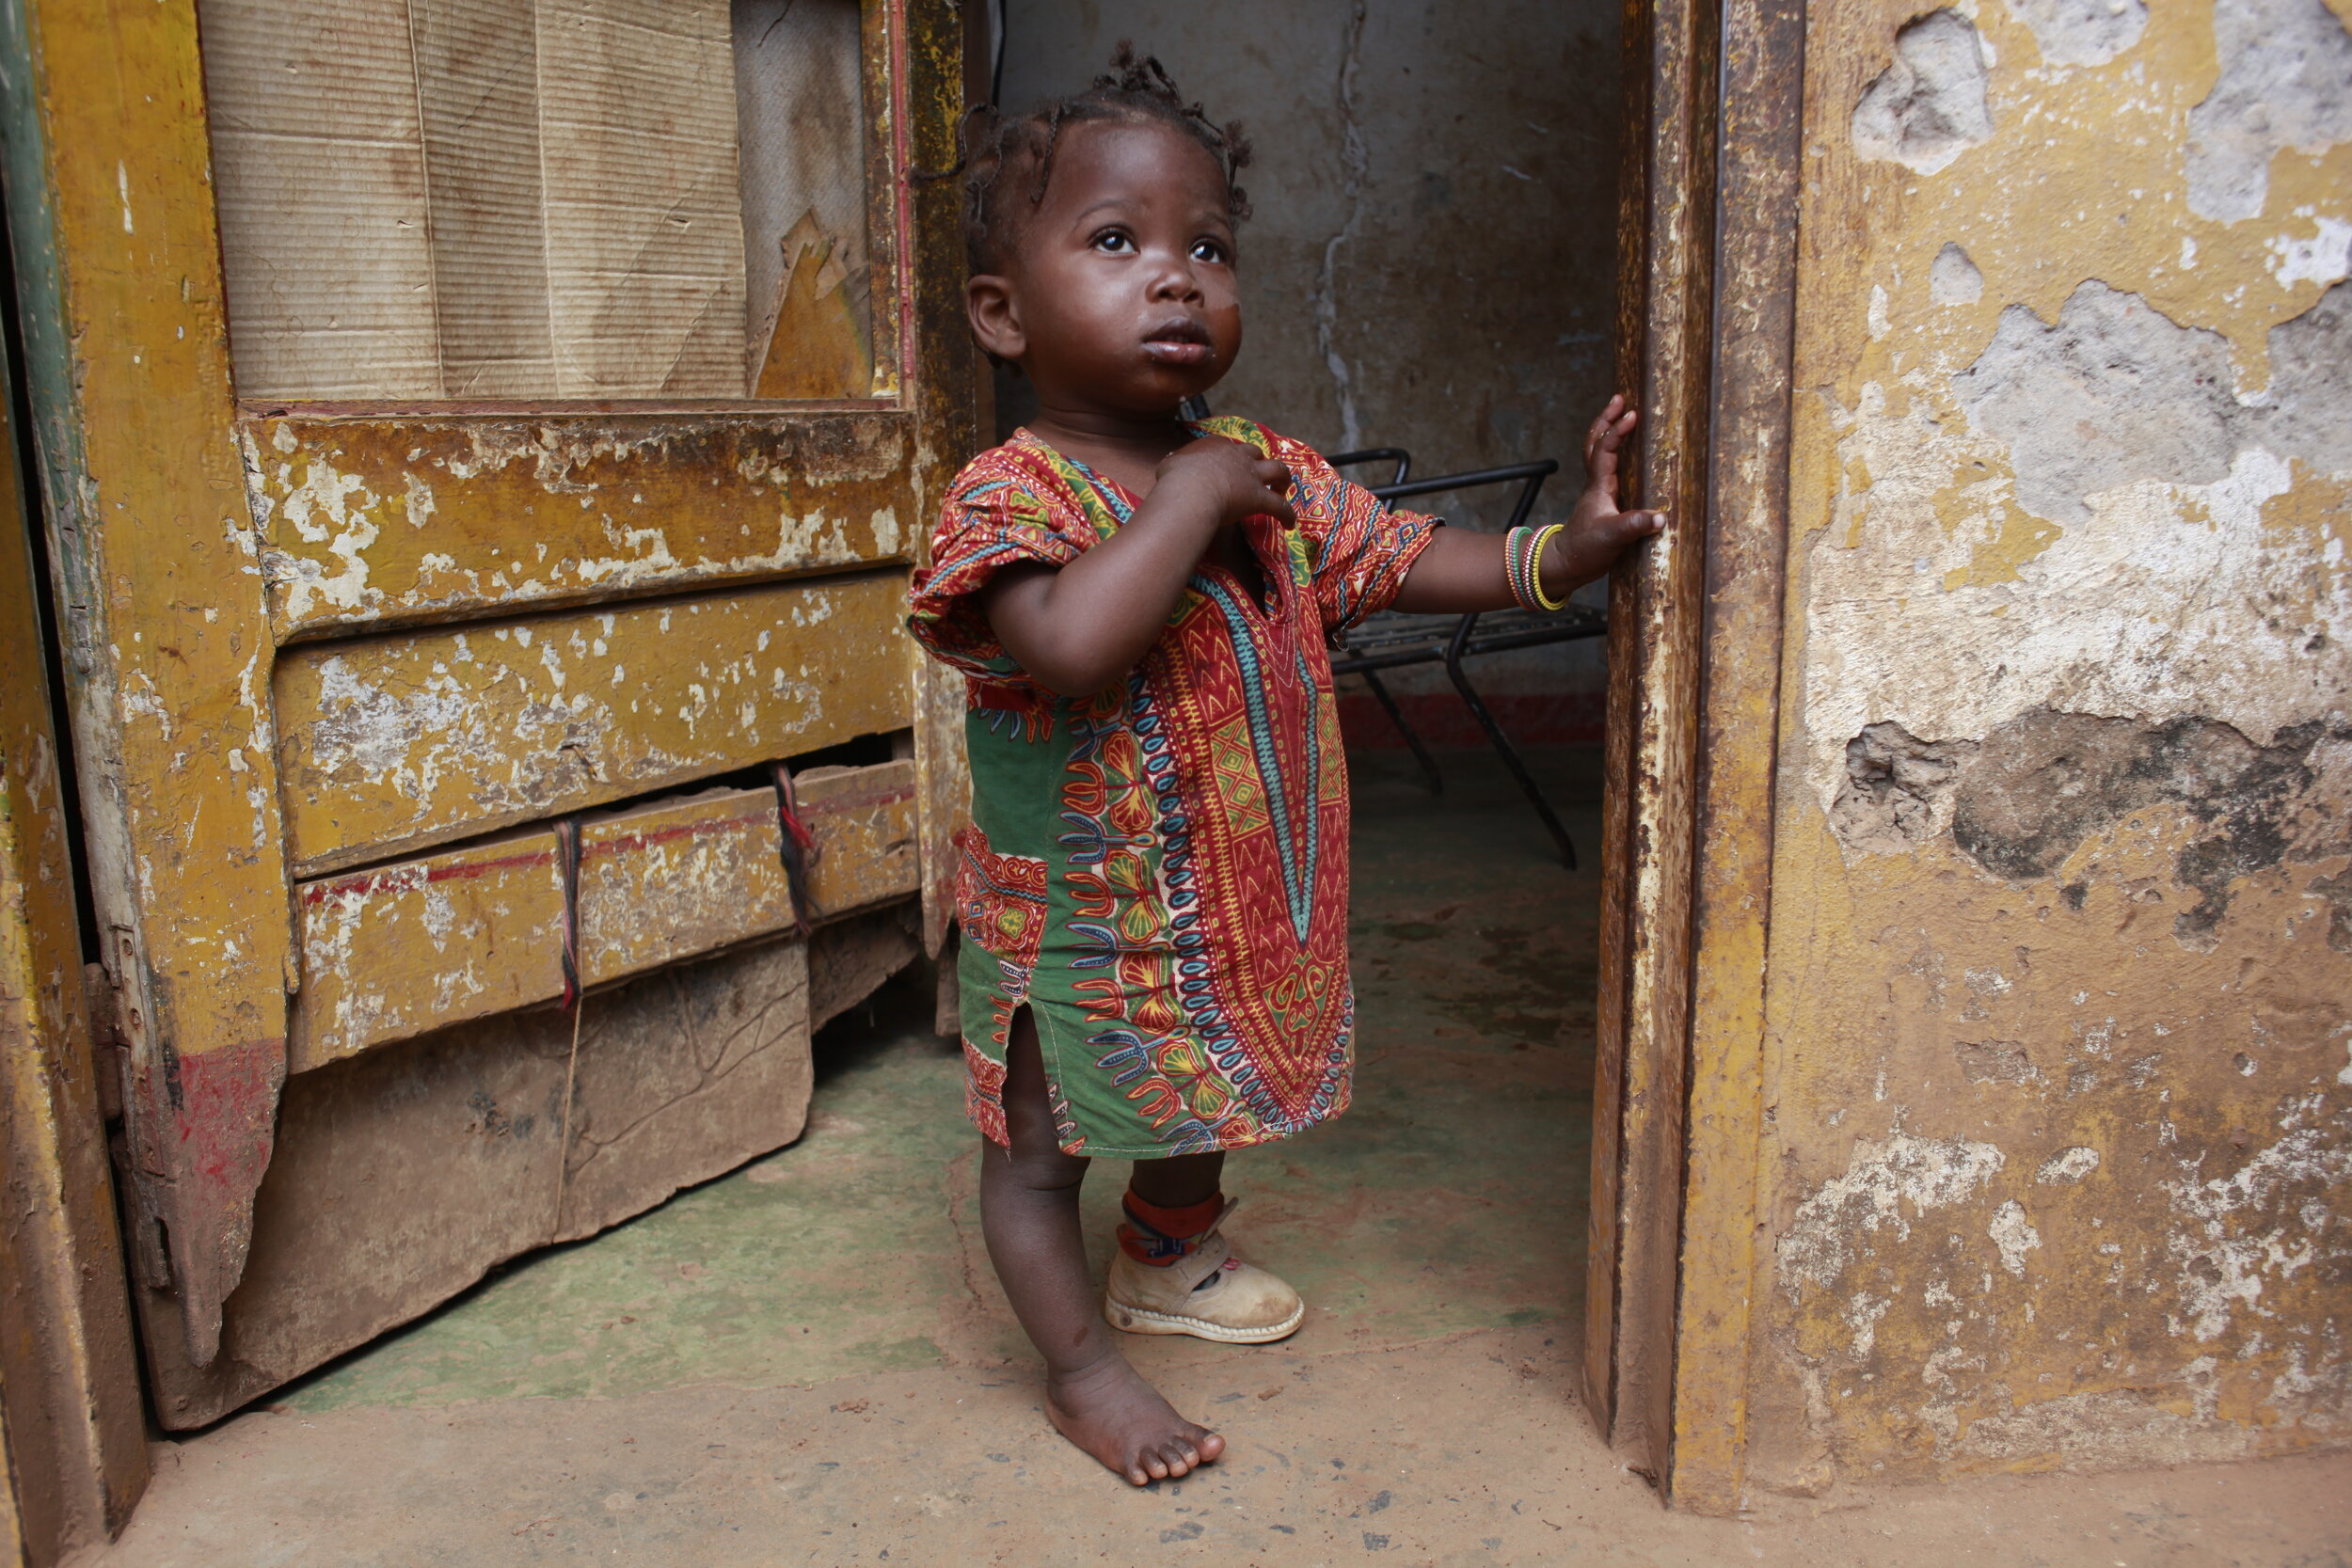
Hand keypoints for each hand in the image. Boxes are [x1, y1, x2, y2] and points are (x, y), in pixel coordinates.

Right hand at [1154, 436, 1296, 529]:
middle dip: (1258, 462)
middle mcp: (1238, 456)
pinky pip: (1280, 507)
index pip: (1227, 446)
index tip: (1228, 465)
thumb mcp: (1171, 464)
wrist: (1189, 491)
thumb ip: (1178, 463)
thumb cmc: (1175, 478)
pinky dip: (1288, 515)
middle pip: (1255, 452)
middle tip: (1258, 474)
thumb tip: (1174, 463)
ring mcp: (1251, 476)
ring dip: (1283, 478)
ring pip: (1278, 470)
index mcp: (1216, 446)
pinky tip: (1290, 524)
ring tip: (1284, 489)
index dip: (1230, 455)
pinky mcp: (1259, 498)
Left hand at [1547, 395, 1666, 587]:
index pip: (1605, 449)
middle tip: (1620, 398)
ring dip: (1607, 431)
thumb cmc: (1584, 550)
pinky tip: (1626, 450)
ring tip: (1620, 414)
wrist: (1567, 565)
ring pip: (1598, 452)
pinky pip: (1608, 467)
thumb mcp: (1611, 538)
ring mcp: (1599, 491)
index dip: (1617, 430)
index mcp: (1599, 486)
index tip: (1632, 414)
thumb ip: (1633, 526)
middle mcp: (1597, 483)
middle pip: (1595, 442)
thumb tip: (1660, 518)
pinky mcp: (1604, 501)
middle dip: (1606, 418)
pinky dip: (1614, 451)